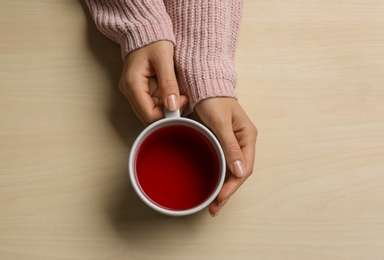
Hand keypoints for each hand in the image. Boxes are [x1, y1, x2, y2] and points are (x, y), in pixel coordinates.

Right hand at [119, 41, 187, 124]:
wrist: (145, 29)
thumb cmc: (153, 40)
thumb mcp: (164, 59)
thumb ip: (168, 83)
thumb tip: (172, 106)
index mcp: (132, 84)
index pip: (149, 114)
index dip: (167, 114)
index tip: (182, 101)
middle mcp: (130, 91)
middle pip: (149, 116)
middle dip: (168, 111)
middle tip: (183, 97)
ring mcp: (134, 91)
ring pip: (152, 111)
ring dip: (168, 106)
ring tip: (180, 92)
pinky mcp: (140, 90)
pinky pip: (154, 103)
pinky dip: (165, 100)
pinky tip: (173, 91)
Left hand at [192, 98, 256, 216]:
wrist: (202, 86)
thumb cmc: (213, 100)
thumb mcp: (221, 123)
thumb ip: (230, 146)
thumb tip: (240, 171)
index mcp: (248, 136)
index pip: (245, 167)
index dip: (233, 185)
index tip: (220, 197)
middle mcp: (242, 142)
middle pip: (238, 173)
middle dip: (228, 191)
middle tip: (214, 207)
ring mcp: (231, 144)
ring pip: (230, 171)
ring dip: (223, 187)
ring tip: (213, 203)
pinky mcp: (220, 143)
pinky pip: (221, 163)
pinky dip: (217, 176)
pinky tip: (211, 186)